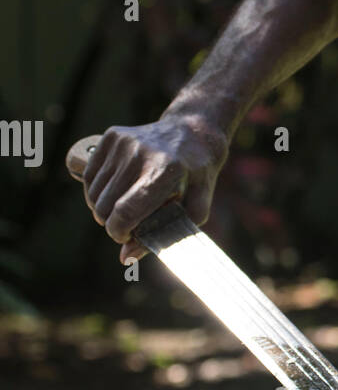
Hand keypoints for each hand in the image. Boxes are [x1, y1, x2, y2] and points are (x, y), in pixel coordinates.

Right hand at [81, 115, 228, 262]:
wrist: (194, 132)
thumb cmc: (196, 177)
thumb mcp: (194, 209)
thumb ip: (162, 235)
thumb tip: (125, 258)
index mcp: (164, 171)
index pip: (125, 211)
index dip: (120, 232)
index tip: (126, 237)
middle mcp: (140, 154)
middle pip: (104, 206)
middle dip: (112, 223)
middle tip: (131, 223)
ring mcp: (122, 143)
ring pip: (93, 194)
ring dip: (104, 208)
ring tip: (126, 205)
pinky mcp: (111, 136)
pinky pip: (90, 176)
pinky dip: (97, 191)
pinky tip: (116, 191)